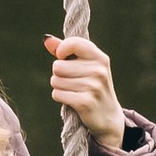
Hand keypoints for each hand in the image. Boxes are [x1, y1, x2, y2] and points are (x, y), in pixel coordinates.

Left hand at [45, 34, 126, 150]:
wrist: (108, 116)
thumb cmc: (91, 86)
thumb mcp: (84, 66)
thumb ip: (65, 51)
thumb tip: (46, 39)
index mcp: (100, 58)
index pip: (73, 43)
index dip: (62, 51)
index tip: (64, 58)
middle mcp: (99, 70)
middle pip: (57, 66)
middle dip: (59, 75)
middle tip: (74, 82)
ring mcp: (94, 86)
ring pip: (55, 81)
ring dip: (59, 87)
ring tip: (75, 91)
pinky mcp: (85, 102)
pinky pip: (57, 94)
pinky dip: (60, 97)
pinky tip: (73, 100)